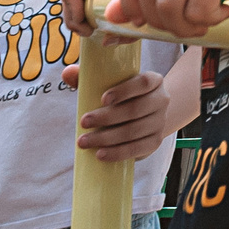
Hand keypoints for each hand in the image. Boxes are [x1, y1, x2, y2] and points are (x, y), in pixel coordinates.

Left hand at [53, 0, 228, 41]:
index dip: (131, 1)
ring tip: (204, 23)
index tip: (145, 20)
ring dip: (184, 25)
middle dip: (159, 20)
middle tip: (183, 26)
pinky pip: (198, 9)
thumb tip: (113, 15)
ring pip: (168, 3)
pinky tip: (225, 14)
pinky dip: (209, 21)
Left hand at [60, 65, 179, 161]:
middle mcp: (161, 100)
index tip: (103, 99)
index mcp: (154, 81)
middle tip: (84, 122)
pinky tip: (100, 154)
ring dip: (107, 138)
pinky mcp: (155, 141)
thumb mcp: (110, 83)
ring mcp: (160, 122)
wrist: (146, 116)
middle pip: (136, 109)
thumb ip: (88, 77)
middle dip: (107, 117)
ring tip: (85, 141)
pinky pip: (137, 149)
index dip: (124, 91)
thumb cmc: (122, 96)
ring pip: (134, 131)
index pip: (143, 83)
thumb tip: (67, 73)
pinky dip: (118, 153)